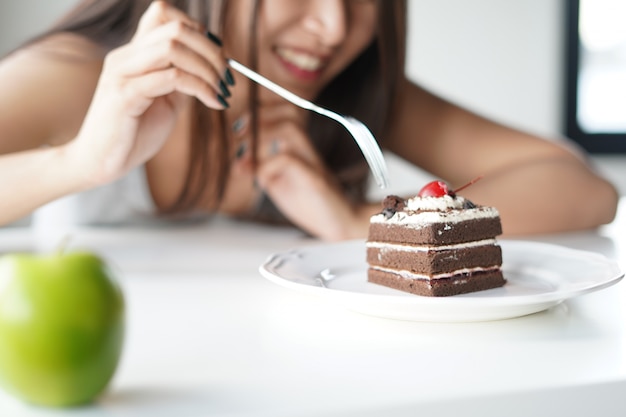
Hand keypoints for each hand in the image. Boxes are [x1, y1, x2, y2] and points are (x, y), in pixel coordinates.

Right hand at [66, 1, 229, 185]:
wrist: (100, 163)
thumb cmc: (133, 133)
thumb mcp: (166, 101)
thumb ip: (182, 80)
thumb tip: (213, 67)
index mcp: (134, 54)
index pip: (164, 13)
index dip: (198, 29)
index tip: (219, 57)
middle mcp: (125, 56)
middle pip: (175, 28)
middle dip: (211, 51)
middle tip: (227, 78)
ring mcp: (122, 73)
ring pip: (173, 48)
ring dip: (207, 68)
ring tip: (221, 91)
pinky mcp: (124, 95)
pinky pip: (171, 78)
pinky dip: (200, 88)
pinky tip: (213, 102)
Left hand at [233, 103, 366, 239]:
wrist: (341, 223)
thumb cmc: (311, 204)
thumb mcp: (279, 185)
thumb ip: (261, 170)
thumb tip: (238, 162)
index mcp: (300, 148)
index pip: (283, 113)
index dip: (259, 113)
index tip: (238, 130)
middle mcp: (308, 149)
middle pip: (289, 111)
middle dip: (260, 117)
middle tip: (239, 134)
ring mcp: (313, 162)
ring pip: (291, 129)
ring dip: (262, 138)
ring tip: (244, 156)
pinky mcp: (315, 179)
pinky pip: (289, 159)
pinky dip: (267, 166)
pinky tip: (260, 181)